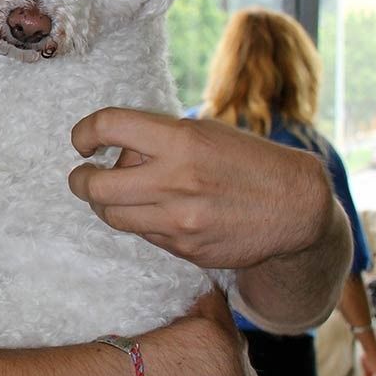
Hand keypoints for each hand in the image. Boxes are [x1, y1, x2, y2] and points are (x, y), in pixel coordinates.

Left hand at [69, 108, 334, 270]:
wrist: (295, 207)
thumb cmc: (247, 161)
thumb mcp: (205, 133)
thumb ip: (159, 139)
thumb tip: (114, 153)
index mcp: (181, 141)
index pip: (109, 126)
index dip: (84, 131)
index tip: (82, 140)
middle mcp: (175, 181)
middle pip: (96, 186)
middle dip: (80, 180)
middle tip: (82, 176)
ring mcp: (179, 220)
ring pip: (113, 216)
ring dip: (104, 204)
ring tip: (113, 195)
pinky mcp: (185, 249)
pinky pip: (144, 234)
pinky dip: (141, 221)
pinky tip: (157, 211)